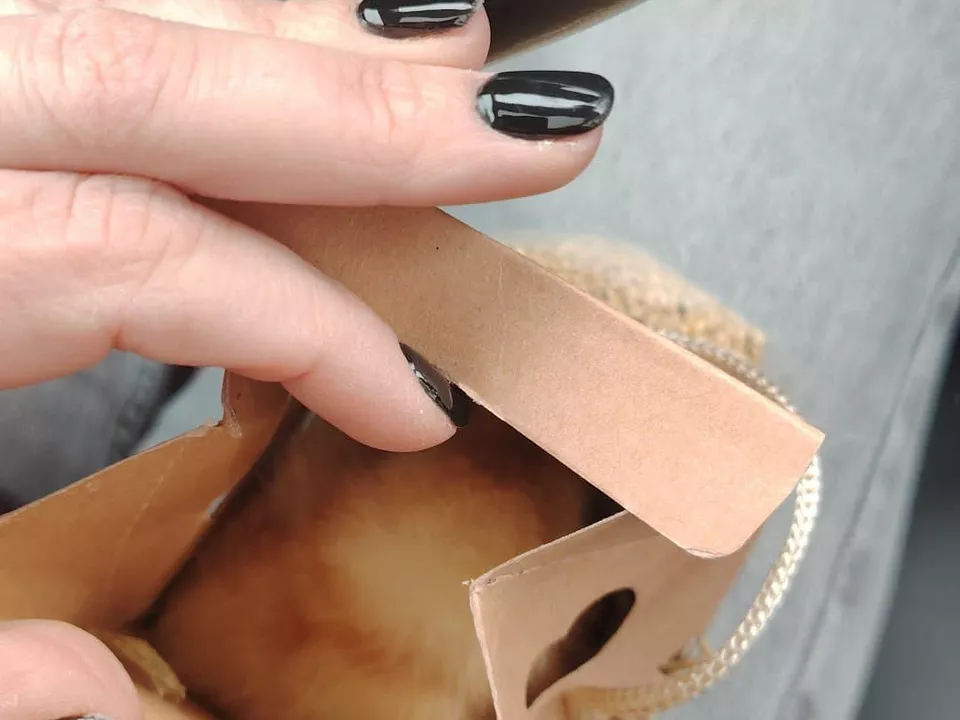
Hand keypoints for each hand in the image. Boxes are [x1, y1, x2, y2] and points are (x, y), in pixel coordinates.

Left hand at [0, 2, 613, 716]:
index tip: (421, 406)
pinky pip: (72, 16)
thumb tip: (105, 697)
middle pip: (141, 72)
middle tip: (520, 128)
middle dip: (360, 108)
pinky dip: (200, 16)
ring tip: (439, 47)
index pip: (142, 261)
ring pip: (117, 7)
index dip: (313, 329)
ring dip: (293, 30)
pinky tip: (285, 29)